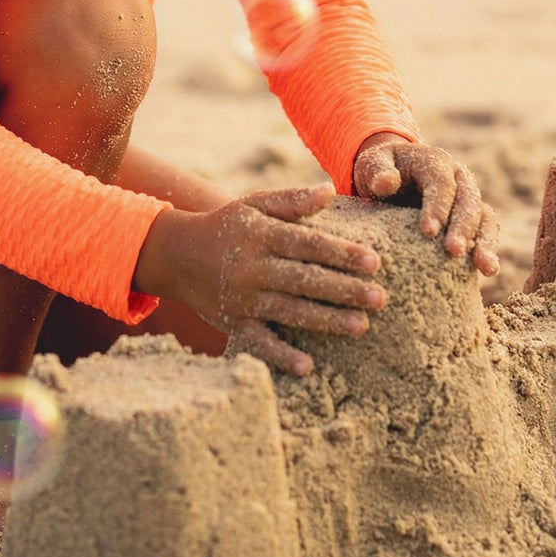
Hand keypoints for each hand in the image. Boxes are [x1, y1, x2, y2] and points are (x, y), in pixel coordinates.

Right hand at [136, 184, 385, 376]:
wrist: (175, 254)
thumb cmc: (225, 225)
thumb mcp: (254, 204)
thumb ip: (292, 200)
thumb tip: (329, 191)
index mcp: (261, 235)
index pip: (308, 244)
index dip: (341, 253)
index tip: (375, 262)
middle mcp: (252, 266)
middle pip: (305, 279)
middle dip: (344, 289)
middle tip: (380, 298)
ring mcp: (242, 297)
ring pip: (290, 311)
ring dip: (327, 320)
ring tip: (361, 326)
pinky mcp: (233, 323)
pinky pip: (259, 342)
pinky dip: (282, 355)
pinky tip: (308, 366)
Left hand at [353, 132, 499, 276]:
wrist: (393, 175)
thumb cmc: (382, 171)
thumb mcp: (373, 165)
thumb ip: (378, 172)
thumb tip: (384, 184)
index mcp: (435, 162)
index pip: (441, 183)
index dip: (436, 206)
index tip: (427, 231)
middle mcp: (458, 178)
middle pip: (467, 200)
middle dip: (462, 227)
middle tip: (453, 251)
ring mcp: (469, 198)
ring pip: (484, 217)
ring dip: (485, 241)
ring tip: (485, 267)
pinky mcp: (473, 219)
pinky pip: (486, 232)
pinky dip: (488, 249)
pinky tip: (488, 270)